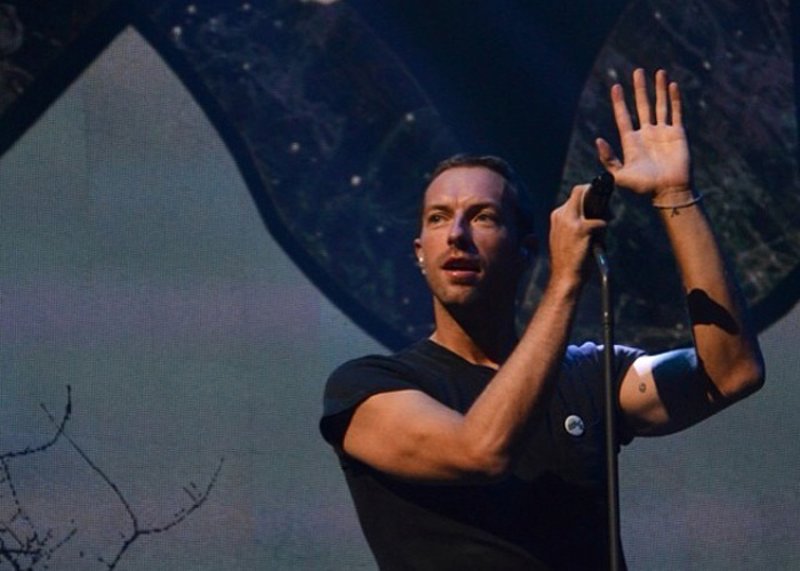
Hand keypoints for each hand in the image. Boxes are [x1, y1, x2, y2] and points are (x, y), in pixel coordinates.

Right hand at [549, 185, 605, 285]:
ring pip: (593, 203)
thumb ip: (575, 222)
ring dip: (602, 215)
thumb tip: (595, 213)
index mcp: (557, 216)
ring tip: (601, 232)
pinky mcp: (582, 229)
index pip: (575, 194)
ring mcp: (570, 220)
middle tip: (607, 213)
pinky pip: (600, 222)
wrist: (564, 277)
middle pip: (582, 190)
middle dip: (598, 198)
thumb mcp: (565, 237)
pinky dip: (603, 232)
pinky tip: (598, 244)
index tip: (599, 202)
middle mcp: (561, 215)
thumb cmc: (568, 260)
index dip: (588, 194)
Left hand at [595, 69, 691, 198]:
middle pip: (642, 106)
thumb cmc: (643, 187)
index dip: (619, 102)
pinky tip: (672, 85)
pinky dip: (674, 99)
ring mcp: (662, 132)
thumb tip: (597, 140)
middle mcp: (646, 133)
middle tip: (638, 71)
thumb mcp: (620, 175)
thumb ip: (608, 159)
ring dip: (659, 89)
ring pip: (660, 105)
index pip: (623, 117)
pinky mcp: (677, 134)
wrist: (668, 192)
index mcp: (631, 142)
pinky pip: (676, 113)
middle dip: (640, 89)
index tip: (616, 86)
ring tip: (658, 72)